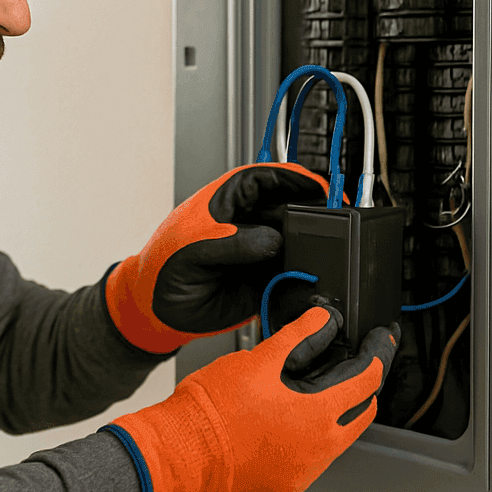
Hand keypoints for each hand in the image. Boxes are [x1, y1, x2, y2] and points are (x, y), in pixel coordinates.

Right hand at [104, 304, 397, 491]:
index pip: (368, 379)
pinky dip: (310, 436)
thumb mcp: (260, 357)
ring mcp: (305, 470)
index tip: (380, 341)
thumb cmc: (213, 408)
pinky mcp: (287, 484)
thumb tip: (324, 319)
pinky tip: (288, 421)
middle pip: (361, 412)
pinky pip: (313, 458)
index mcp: (319, 413)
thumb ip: (300, 335)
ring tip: (310, 390)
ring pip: (338, 437)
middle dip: (362, 386)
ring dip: (335, 412)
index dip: (378, 353)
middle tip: (350, 363)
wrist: (183, 450)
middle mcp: (320, 448)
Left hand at [105, 163, 328, 353]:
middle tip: (335, 225)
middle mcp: (251, 221)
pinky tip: (311, 278)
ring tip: (324, 255)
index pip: (271, 177)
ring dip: (314, 247)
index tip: (323, 190)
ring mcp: (261, 250)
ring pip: (300, 240)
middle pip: (294, 207)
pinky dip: (307, 275)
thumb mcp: (191, 249)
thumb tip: (272, 240)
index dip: (300, 180)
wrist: (156, 314)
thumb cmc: (162, 271)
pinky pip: (295, 273)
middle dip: (315, 214)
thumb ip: (232, 243)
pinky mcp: (268, 279)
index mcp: (229, 199)